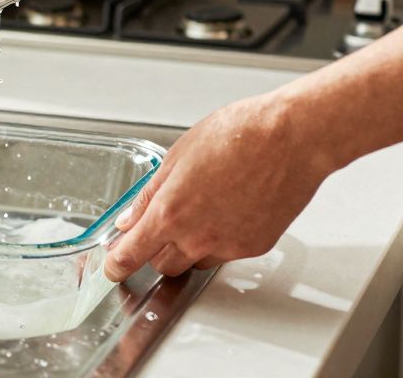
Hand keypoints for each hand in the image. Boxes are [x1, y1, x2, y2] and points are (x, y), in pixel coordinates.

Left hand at [104, 93, 336, 279]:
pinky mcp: (253, 247)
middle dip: (155, 249)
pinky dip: (219, 239)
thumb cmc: (237, 135)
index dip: (116, 264)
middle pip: (162, 265)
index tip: (111, 266)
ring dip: (188, 247)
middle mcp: (197, 237)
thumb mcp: (177, 156)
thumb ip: (149, 195)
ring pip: (195, 262)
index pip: (131, 256)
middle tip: (162, 222)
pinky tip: (227, 209)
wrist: (291, 139)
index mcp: (170, 212)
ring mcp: (227, 246)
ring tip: (202, 208)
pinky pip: (225, 254)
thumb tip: (128, 219)